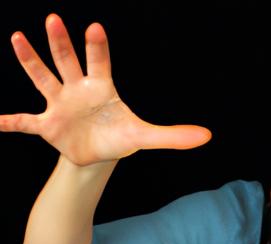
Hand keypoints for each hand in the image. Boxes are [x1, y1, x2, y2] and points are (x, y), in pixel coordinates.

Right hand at [0, 13, 210, 165]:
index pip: (100, 62)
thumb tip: (207, 137)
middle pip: (67, 61)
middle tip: (54, 19)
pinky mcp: (47, 124)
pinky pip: (25, 121)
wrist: (98, 153)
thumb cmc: (119, 137)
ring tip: (18, 38)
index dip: (97, 47)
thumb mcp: (146, 137)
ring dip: (31, 61)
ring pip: (43, 78)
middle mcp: (77, 89)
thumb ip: (173, 136)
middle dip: (61, 43)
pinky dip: (10, 122)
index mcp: (102, 88)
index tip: (95, 28)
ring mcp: (59, 104)